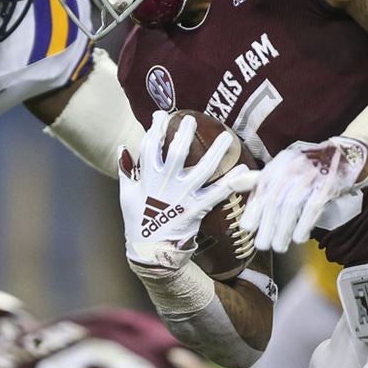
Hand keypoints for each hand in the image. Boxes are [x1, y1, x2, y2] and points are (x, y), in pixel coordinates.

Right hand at [118, 111, 252, 269]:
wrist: (150, 251)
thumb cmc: (137, 221)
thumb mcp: (126, 195)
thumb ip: (126, 170)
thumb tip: (123, 147)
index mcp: (147, 178)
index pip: (151, 146)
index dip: (156, 128)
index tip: (161, 115)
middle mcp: (166, 184)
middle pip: (176, 152)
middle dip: (183, 133)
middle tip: (191, 119)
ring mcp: (182, 196)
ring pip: (202, 169)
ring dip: (215, 152)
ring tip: (227, 136)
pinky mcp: (197, 209)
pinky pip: (217, 193)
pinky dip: (232, 182)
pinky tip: (243, 169)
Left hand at [237, 136, 367, 252]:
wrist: (346, 154)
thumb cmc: (310, 164)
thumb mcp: (284, 164)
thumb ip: (260, 177)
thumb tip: (231, 184)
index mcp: (280, 163)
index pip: (262, 186)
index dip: (253, 208)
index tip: (247, 227)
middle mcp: (293, 168)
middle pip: (275, 200)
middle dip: (267, 225)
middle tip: (262, 245)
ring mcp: (311, 176)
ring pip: (292, 206)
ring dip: (283, 230)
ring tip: (279, 247)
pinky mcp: (328, 185)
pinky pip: (313, 207)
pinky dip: (304, 224)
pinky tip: (299, 238)